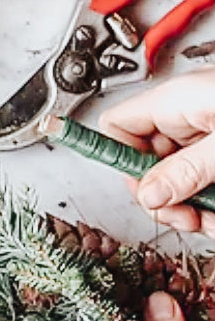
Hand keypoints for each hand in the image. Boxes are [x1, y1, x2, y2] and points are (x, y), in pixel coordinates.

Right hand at [99, 66, 214, 237]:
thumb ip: (185, 170)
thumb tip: (148, 195)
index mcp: (176, 101)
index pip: (115, 128)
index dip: (118, 162)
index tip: (140, 192)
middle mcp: (187, 117)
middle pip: (144, 165)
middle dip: (160, 199)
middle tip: (183, 216)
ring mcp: (206, 135)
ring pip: (174, 182)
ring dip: (188, 210)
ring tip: (209, 219)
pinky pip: (201, 185)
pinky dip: (209, 207)